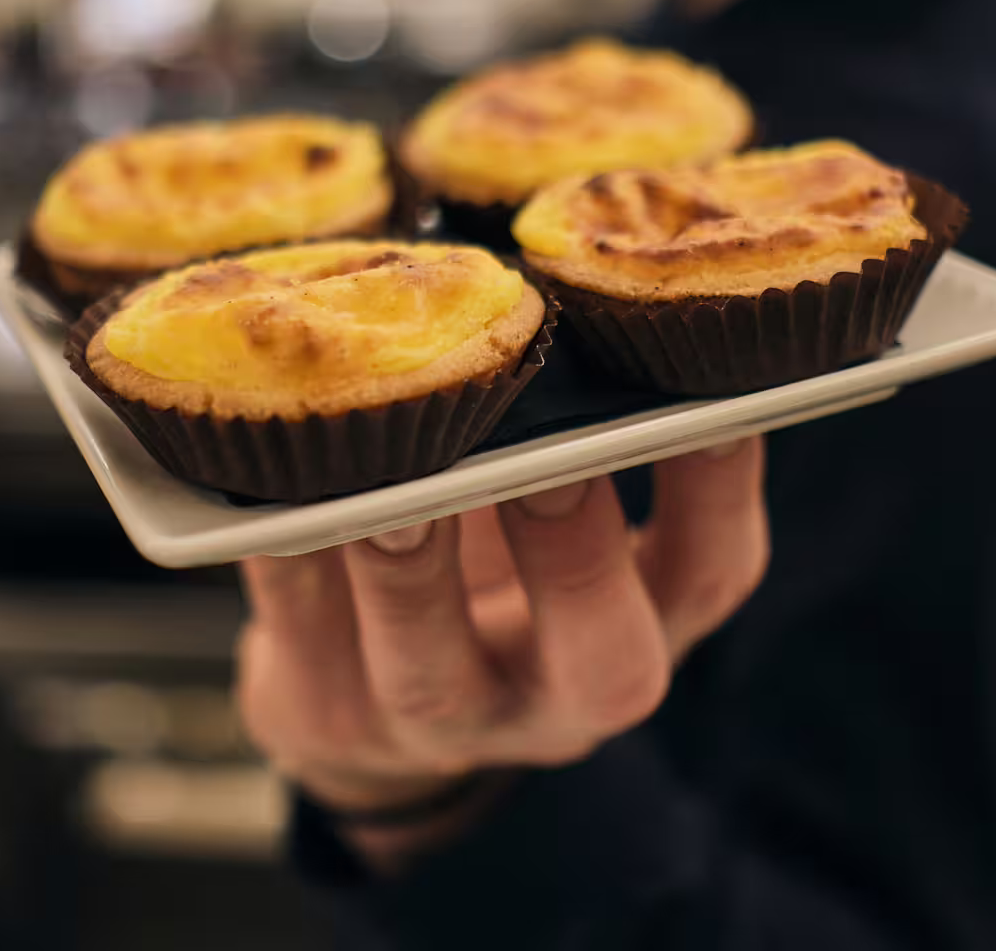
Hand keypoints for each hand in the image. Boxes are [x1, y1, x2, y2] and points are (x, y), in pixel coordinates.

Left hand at [235, 437, 767, 867]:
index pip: (712, 571)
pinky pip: (300, 630)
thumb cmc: (479, 551)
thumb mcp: (544, 506)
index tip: (707, 391)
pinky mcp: (322, 716)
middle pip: (602, 660)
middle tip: (545, 460)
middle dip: (575, 553)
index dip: (721, 486)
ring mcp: (437, 723)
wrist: (353, 696)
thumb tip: (563, 272)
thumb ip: (565, 425)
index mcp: (637, 626)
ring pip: (431, 670)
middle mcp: (554, 697)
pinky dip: (288, 545)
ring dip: (409, 565)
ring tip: (383, 467)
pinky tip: (274, 472)